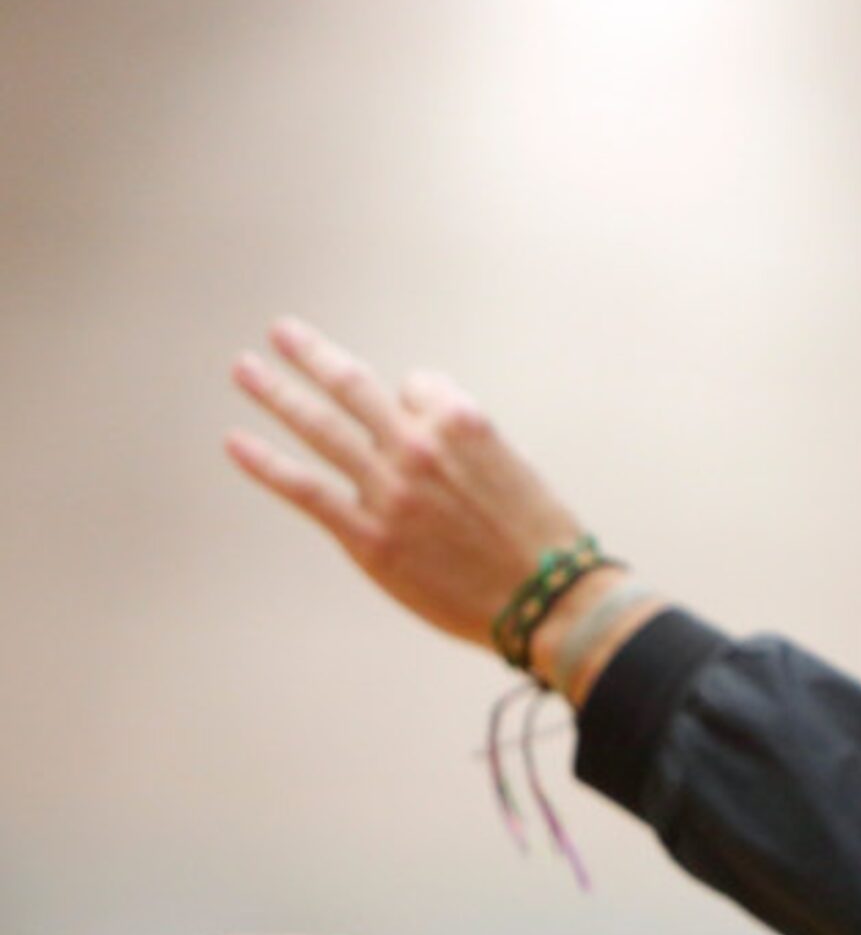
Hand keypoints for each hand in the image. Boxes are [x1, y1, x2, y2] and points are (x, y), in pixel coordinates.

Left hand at [227, 320, 600, 651]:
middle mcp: (419, 447)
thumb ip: (464, 445)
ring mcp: (389, 491)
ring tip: (246, 370)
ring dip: (276, 392)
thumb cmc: (541, 540)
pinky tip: (237, 442)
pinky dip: (266, 462)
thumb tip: (416, 437)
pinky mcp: (369, 537)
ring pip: (318, 426)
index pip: (417, 386)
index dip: (412, 397)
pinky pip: (305, 488)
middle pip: (351, 385)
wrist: (549, 602)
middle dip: (310, 354)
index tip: (411, 411)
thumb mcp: (515, 467)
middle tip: (281, 332)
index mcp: (462, 423)